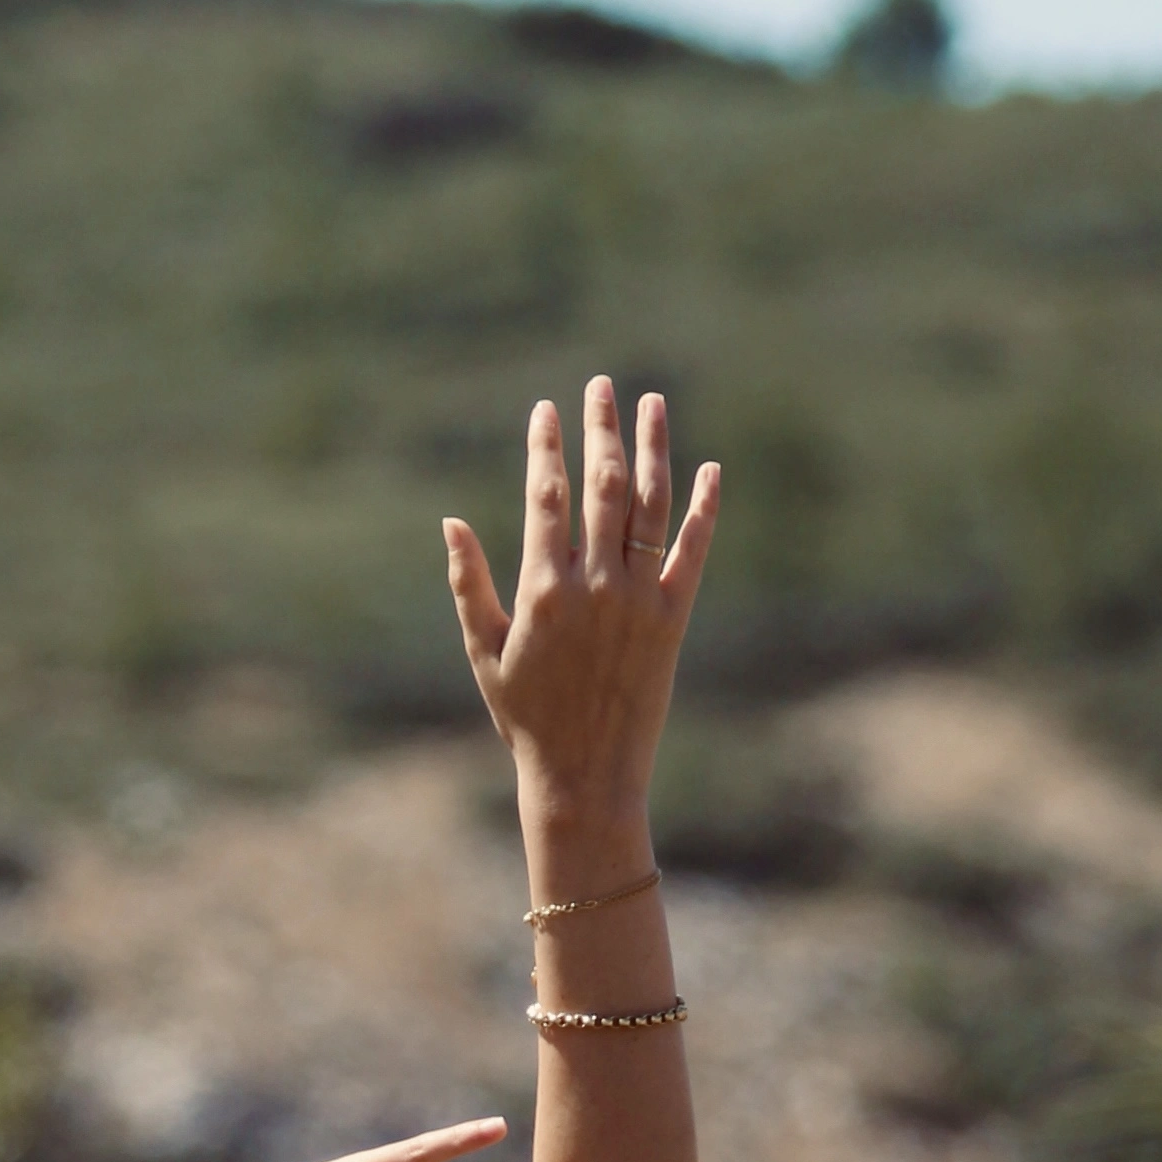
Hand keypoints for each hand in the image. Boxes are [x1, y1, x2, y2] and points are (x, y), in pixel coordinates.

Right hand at [445, 377, 720, 814]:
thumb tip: (451, 521)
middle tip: (602, 387)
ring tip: (653, 404)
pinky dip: (704, 509)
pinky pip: (693, 552)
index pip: (546, 496)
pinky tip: (710, 470)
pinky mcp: (674, 619)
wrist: (585, 774)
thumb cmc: (525, 716)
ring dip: (653, 449)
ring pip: (649, 507)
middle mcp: (594, 586)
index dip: (546, 447)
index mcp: (542, 589)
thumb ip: (468, 583)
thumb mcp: (483, 651)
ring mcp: (638, 600)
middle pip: (602, 487)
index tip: (547, 409)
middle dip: (601, 430)